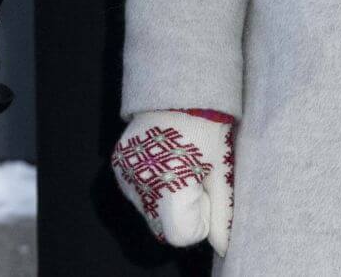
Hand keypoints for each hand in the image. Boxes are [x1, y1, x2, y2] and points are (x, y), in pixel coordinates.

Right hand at [112, 109, 234, 256]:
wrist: (177, 92)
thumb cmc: (206, 131)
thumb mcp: (220, 173)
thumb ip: (221, 214)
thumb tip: (224, 249)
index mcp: (163, 184)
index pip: (178, 235)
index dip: (198, 221)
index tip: (205, 192)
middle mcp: (135, 182)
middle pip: (162, 225)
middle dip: (182, 212)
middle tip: (194, 178)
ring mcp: (122, 171)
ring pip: (149, 210)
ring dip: (166, 201)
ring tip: (179, 168)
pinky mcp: (116, 162)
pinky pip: (137, 193)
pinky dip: (152, 188)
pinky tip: (164, 165)